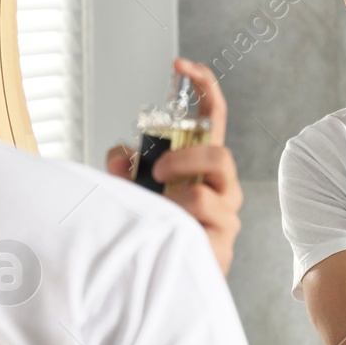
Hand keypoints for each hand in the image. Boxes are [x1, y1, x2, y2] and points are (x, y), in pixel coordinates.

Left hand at [104, 58, 243, 276]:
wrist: (162, 280)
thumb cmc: (155, 227)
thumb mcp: (132, 190)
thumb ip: (124, 169)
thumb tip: (119, 152)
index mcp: (204, 164)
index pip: (215, 116)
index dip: (204, 85)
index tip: (180, 64)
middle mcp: (222, 186)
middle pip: (219, 154)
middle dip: (183, 158)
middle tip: (155, 171)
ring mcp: (226, 215)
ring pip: (205, 194)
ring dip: (173, 197)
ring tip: (159, 209)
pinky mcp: (222, 245)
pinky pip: (200, 226)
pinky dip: (175, 225)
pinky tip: (166, 233)